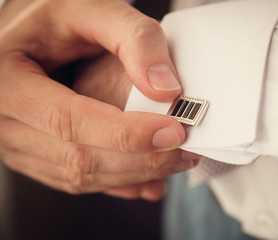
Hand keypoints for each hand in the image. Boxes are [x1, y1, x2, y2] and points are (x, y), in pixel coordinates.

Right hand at [0, 0, 197, 199]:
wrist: (35, 34)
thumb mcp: (91, 10)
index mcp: (8, 82)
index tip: (174, 132)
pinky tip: (150, 179)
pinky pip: (79, 180)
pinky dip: (118, 182)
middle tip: (186, 150)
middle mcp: (7, 122)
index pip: (70, 121)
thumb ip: (134, 39)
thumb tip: (166, 89)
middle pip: (79, 157)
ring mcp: (20, 145)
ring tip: (176, 161)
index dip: (125, 133)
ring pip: (82, 176)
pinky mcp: (39, 156)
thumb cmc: (58, 18)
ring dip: (135, 174)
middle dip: (140, 160)